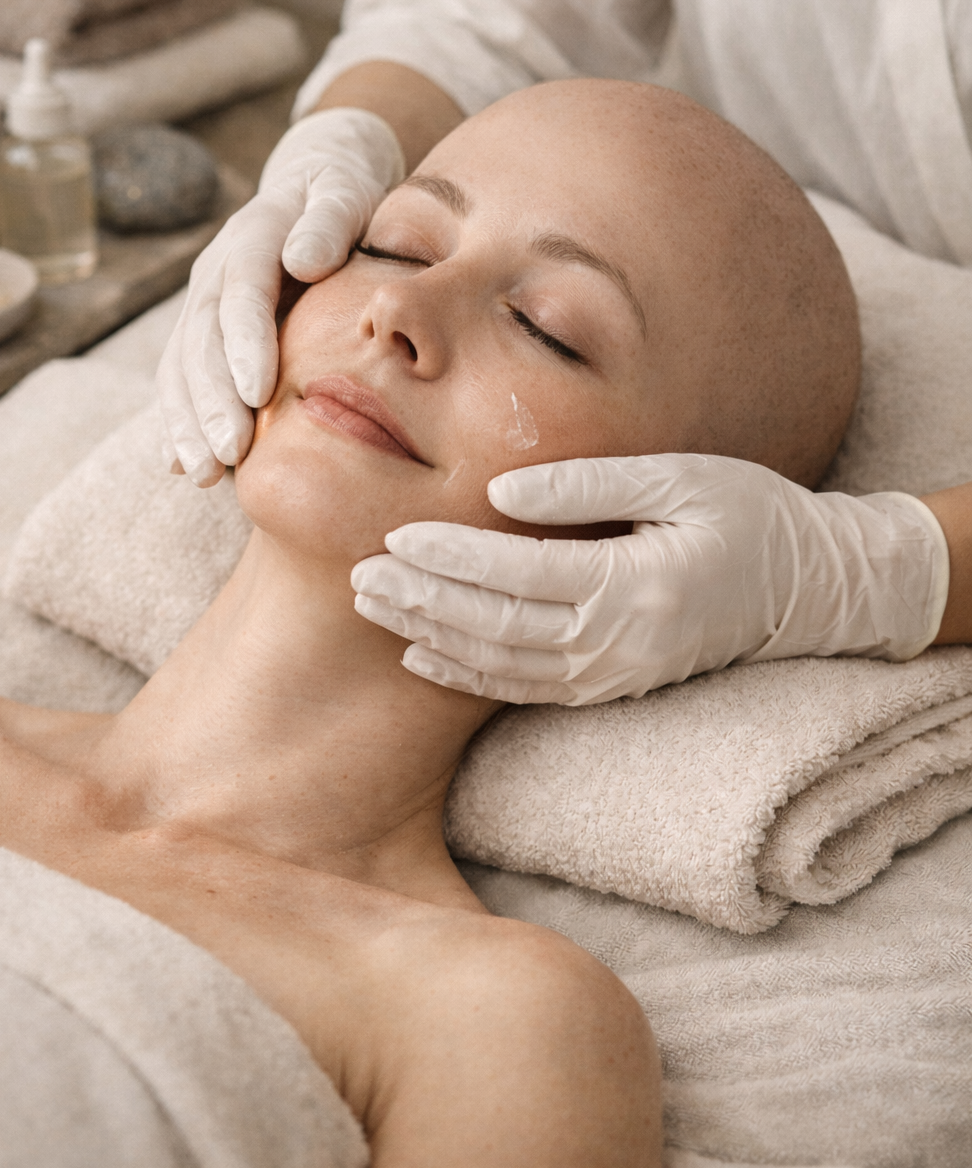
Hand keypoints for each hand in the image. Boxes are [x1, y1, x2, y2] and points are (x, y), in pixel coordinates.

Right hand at [157, 107, 405, 484]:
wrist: (311, 183)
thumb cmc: (341, 193)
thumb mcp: (345, 191)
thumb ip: (328, 221)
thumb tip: (302, 261)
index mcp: (251, 237)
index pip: (240, 294)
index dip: (244, 344)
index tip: (258, 393)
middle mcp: (215, 272)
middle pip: (201, 340)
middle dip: (210, 401)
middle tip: (226, 453)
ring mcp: (203, 304)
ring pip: (181, 366)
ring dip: (187, 422)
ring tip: (202, 473)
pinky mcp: (204, 332)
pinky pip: (182, 379)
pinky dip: (178, 422)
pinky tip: (181, 466)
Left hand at [351, 454, 951, 703]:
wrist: (810, 588)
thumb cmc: (747, 514)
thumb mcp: (679, 477)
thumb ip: (588, 486)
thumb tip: (498, 490)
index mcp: (635, 585)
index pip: (519, 574)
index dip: (451, 559)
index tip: (394, 537)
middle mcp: (619, 643)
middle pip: (497, 625)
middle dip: (422, 601)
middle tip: (358, 576)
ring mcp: (616, 674)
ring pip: (502, 663)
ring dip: (431, 635)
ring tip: (373, 606)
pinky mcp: (614, 686)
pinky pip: (527, 689)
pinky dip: (469, 674)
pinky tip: (424, 653)